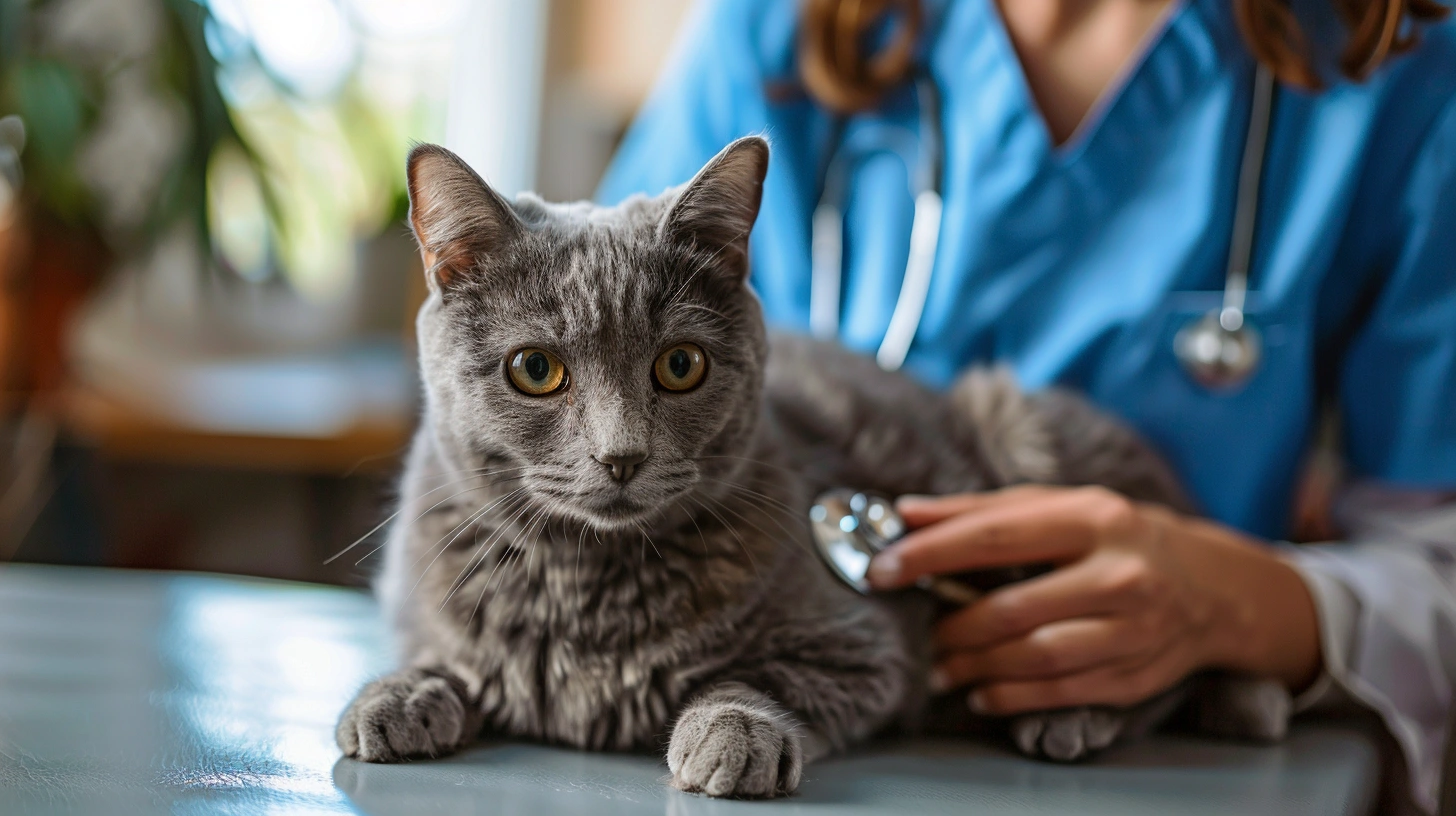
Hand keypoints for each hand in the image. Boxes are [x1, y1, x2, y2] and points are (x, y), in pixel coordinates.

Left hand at [866, 485, 1320, 714]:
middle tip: (915, 633)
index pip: (997, 535)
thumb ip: (982, 509)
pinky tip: (982, 692)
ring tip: (939, 667)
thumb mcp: (1062, 507)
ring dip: (975, 668)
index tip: (884, 568)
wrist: (1217, 588)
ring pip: (1036, 657)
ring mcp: (1134, 629)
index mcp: (1094, 517)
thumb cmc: (1121, 538)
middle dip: (950, 626)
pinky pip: (1062, 692)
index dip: (933, 554)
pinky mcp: (1137, 674)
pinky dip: (1012, 697)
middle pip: (1012, 607)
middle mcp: (1120, 573)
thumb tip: (906, 513)